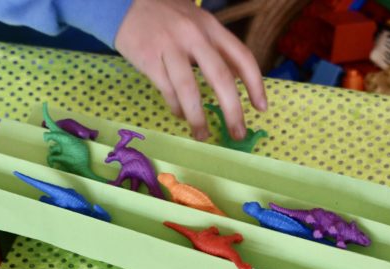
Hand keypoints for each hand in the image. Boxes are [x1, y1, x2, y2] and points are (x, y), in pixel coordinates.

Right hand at [114, 0, 267, 141]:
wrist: (128, 3)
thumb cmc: (168, 17)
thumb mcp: (198, 24)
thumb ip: (217, 48)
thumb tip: (238, 79)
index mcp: (211, 27)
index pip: (242, 57)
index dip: (255, 84)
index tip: (261, 107)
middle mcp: (194, 36)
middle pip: (220, 77)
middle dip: (232, 110)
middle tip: (238, 133)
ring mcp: (170, 47)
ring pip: (189, 89)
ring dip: (197, 117)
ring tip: (202, 135)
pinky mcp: (149, 58)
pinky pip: (166, 90)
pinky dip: (175, 107)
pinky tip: (179, 114)